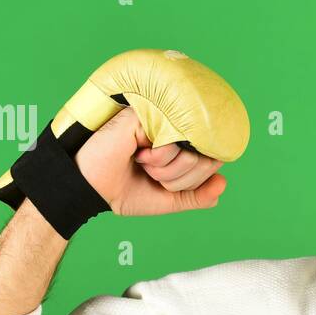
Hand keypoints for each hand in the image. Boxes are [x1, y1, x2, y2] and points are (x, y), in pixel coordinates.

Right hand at [75, 107, 227, 215]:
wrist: (92, 188)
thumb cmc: (124, 189)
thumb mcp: (168, 199)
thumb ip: (197, 195)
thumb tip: (223, 184)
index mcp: (180, 147)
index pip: (211, 161)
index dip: (192, 180)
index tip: (164, 183)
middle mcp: (176, 130)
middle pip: (206, 158)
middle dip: (177, 178)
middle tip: (150, 172)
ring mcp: (164, 120)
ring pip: (192, 151)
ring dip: (165, 169)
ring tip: (142, 161)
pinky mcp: (151, 115)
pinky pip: (174, 141)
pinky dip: (158, 157)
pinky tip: (138, 152)